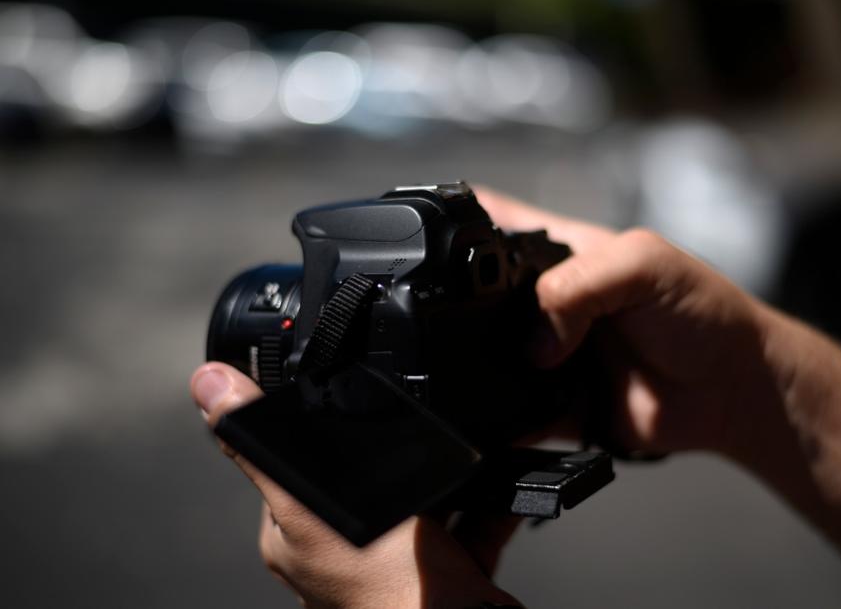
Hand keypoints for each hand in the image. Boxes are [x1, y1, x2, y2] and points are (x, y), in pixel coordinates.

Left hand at [191, 362, 521, 608]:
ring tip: (458, 447)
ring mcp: (398, 558)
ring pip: (420, 492)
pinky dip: (486, 496)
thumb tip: (208, 385)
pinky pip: (469, 515)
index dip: (320, 423)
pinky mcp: (447, 563)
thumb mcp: (314, 506)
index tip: (346, 386)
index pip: (298, 460)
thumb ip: (267, 449)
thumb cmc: (384, 592)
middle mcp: (344, 548)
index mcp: (299, 533)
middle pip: (366, 472)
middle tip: (417, 419)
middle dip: (393, 443)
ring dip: (442, 467)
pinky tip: (500, 476)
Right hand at [476, 188, 840, 602]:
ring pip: (492, 356)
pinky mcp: (557, 403)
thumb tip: (534, 343)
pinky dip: (502, 416)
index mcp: (566, 253)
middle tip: (444, 317)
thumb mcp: (643, 265)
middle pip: (483, 298)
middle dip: (462, 307)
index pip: (501, 227)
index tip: (427, 238)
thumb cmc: (704, 312)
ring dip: (479, 363)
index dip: (465, 229)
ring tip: (462, 365)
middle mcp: (552, 302)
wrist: (734, 391)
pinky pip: (515, 412)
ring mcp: (551, 353)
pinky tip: (490, 413)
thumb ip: (578, 286)